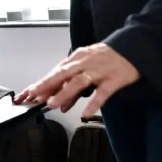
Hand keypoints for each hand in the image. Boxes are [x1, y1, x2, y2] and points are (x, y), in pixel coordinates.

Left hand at [15, 43, 139, 116]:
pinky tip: (86, 112)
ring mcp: (99, 71)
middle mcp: (85, 63)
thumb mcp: (87, 68)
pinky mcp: (114, 79)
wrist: (133, 48)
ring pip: (79, 82)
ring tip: (53, 104)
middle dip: (46, 85)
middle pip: (62, 74)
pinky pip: (102, 92)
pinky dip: (94, 103)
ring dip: (64, 93)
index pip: (55, 72)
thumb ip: (72, 87)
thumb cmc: (107, 59)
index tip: (28, 93)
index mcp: (76, 59)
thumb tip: (59, 104)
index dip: (41, 83)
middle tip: (34, 96)